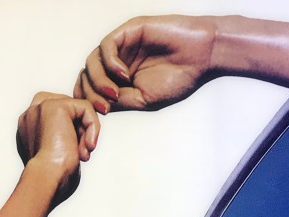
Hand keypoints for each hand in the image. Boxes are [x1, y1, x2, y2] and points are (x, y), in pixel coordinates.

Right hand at [16, 93, 99, 207]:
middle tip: (82, 154)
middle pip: (68, 111)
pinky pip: (85, 107)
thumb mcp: (55, 156)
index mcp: (28, 126)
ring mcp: (42, 107)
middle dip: (80, 132)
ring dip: (86, 133)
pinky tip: (89, 145)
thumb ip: (61, 141)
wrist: (45, 179)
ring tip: (83, 154)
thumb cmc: (51, 178)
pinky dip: (93, 126)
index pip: (57, 117)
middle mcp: (31, 113)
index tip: (77, 154)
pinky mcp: (57, 107)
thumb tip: (80, 138)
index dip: (73, 133)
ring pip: (77, 109)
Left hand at [74, 15, 216, 112]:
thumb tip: (98, 107)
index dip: (89, 100)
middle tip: (105, 107)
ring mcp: (121, 46)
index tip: (100, 114)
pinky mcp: (127, 31)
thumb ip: (121, 102)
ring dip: (99, 81)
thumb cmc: (178, 79)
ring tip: (115, 94)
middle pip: (87, 74)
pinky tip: (124, 75)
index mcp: (120, 80)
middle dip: (90, 92)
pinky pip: (107, 46)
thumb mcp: (145, 100)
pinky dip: (110, 63)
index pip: (92, 88)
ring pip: (93, 61)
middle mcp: (117, 62)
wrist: (201, 57)